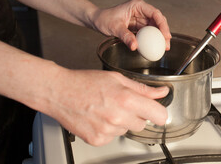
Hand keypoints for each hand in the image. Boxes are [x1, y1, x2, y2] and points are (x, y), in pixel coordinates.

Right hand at [50, 69, 168, 145]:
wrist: (59, 92)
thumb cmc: (85, 82)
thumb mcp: (117, 79)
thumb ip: (143, 89)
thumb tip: (161, 92)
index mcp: (126, 99)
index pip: (159, 115)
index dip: (159, 112)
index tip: (156, 110)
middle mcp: (118, 117)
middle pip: (143, 123)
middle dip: (137, 114)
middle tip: (122, 103)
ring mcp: (107, 131)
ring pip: (127, 130)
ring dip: (122, 122)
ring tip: (106, 108)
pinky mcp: (97, 140)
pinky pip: (113, 137)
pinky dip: (109, 129)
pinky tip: (99, 117)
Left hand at [91, 0, 171, 50]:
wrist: (98, 21)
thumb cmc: (104, 18)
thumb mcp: (114, 28)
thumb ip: (125, 36)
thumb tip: (135, 46)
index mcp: (137, 5)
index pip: (154, 13)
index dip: (162, 24)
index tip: (165, 35)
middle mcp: (141, 10)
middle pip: (158, 20)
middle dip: (164, 32)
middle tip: (167, 44)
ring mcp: (141, 18)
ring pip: (156, 27)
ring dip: (160, 37)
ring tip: (164, 47)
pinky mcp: (140, 25)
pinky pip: (150, 32)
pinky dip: (154, 39)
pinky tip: (156, 46)